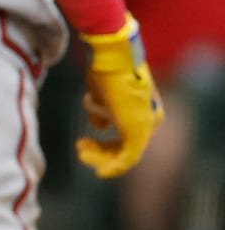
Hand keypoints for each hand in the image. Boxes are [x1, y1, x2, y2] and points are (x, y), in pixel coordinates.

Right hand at [76, 16, 165, 178]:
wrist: (112, 58)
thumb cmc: (104, 69)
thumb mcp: (99, 92)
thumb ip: (100, 111)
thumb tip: (99, 127)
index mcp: (143, 109)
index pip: (126, 134)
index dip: (105, 143)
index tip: (85, 142)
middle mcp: (149, 120)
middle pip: (126, 146)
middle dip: (102, 151)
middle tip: (80, 148)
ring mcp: (145, 127)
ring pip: (125, 154)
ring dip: (102, 157)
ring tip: (81, 152)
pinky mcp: (138, 133)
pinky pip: (126, 159)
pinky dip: (113, 167)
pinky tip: (99, 171)